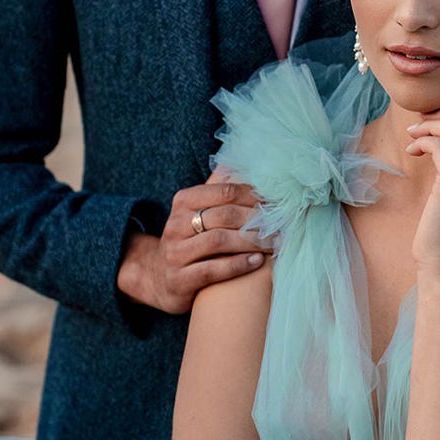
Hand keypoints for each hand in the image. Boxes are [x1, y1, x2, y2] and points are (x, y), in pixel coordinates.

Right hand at [116, 170, 267, 314]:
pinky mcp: (179, 280)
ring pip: (219, 241)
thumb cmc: (189, 238)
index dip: (253, 196)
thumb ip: (218, 188)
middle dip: (257, 220)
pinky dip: (238, 265)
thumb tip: (240, 160)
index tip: (277, 203)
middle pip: (224, 216)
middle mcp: (176, 224)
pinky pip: (212, 269)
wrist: (158, 278)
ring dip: (252, 241)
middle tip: (282, 225)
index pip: (224, 192)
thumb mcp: (197, 210)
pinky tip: (257, 261)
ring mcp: (175, 253)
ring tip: (275, 243)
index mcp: (184, 201)